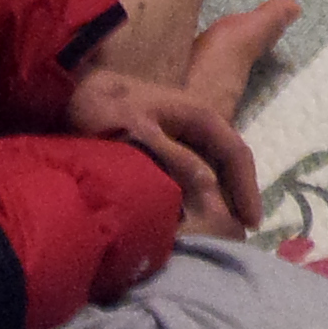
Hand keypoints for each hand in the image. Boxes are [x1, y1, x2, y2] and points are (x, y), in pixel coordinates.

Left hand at [65, 65, 260, 237]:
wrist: (75, 90)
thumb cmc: (107, 107)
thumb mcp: (139, 130)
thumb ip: (173, 157)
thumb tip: (210, 188)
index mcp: (201, 117)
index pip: (237, 154)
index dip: (246, 189)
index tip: (252, 223)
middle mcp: (198, 127)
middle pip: (228, 165)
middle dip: (236, 199)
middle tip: (239, 238)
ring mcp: (181, 138)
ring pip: (209, 171)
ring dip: (217, 200)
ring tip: (219, 233)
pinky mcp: (163, 149)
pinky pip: (188, 175)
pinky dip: (194, 197)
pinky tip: (188, 220)